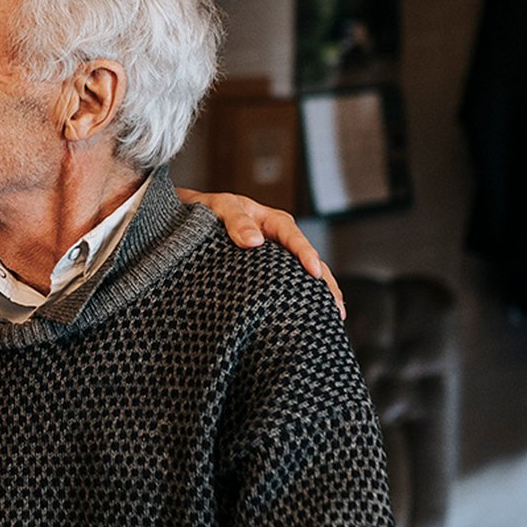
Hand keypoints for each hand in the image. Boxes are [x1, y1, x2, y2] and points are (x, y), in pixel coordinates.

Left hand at [176, 187, 345, 317]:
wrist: (190, 219)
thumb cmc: (207, 211)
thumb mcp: (220, 208)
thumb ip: (236, 221)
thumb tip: (254, 241)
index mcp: (272, 222)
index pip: (294, 237)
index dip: (305, 253)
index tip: (313, 271)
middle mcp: (280, 241)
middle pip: (309, 261)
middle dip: (325, 283)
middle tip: (337, 307)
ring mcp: (275, 260)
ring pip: (302, 277)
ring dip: (319, 295)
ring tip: (335, 317)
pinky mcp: (265, 276)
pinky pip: (285, 287)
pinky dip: (299, 301)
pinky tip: (308, 318)